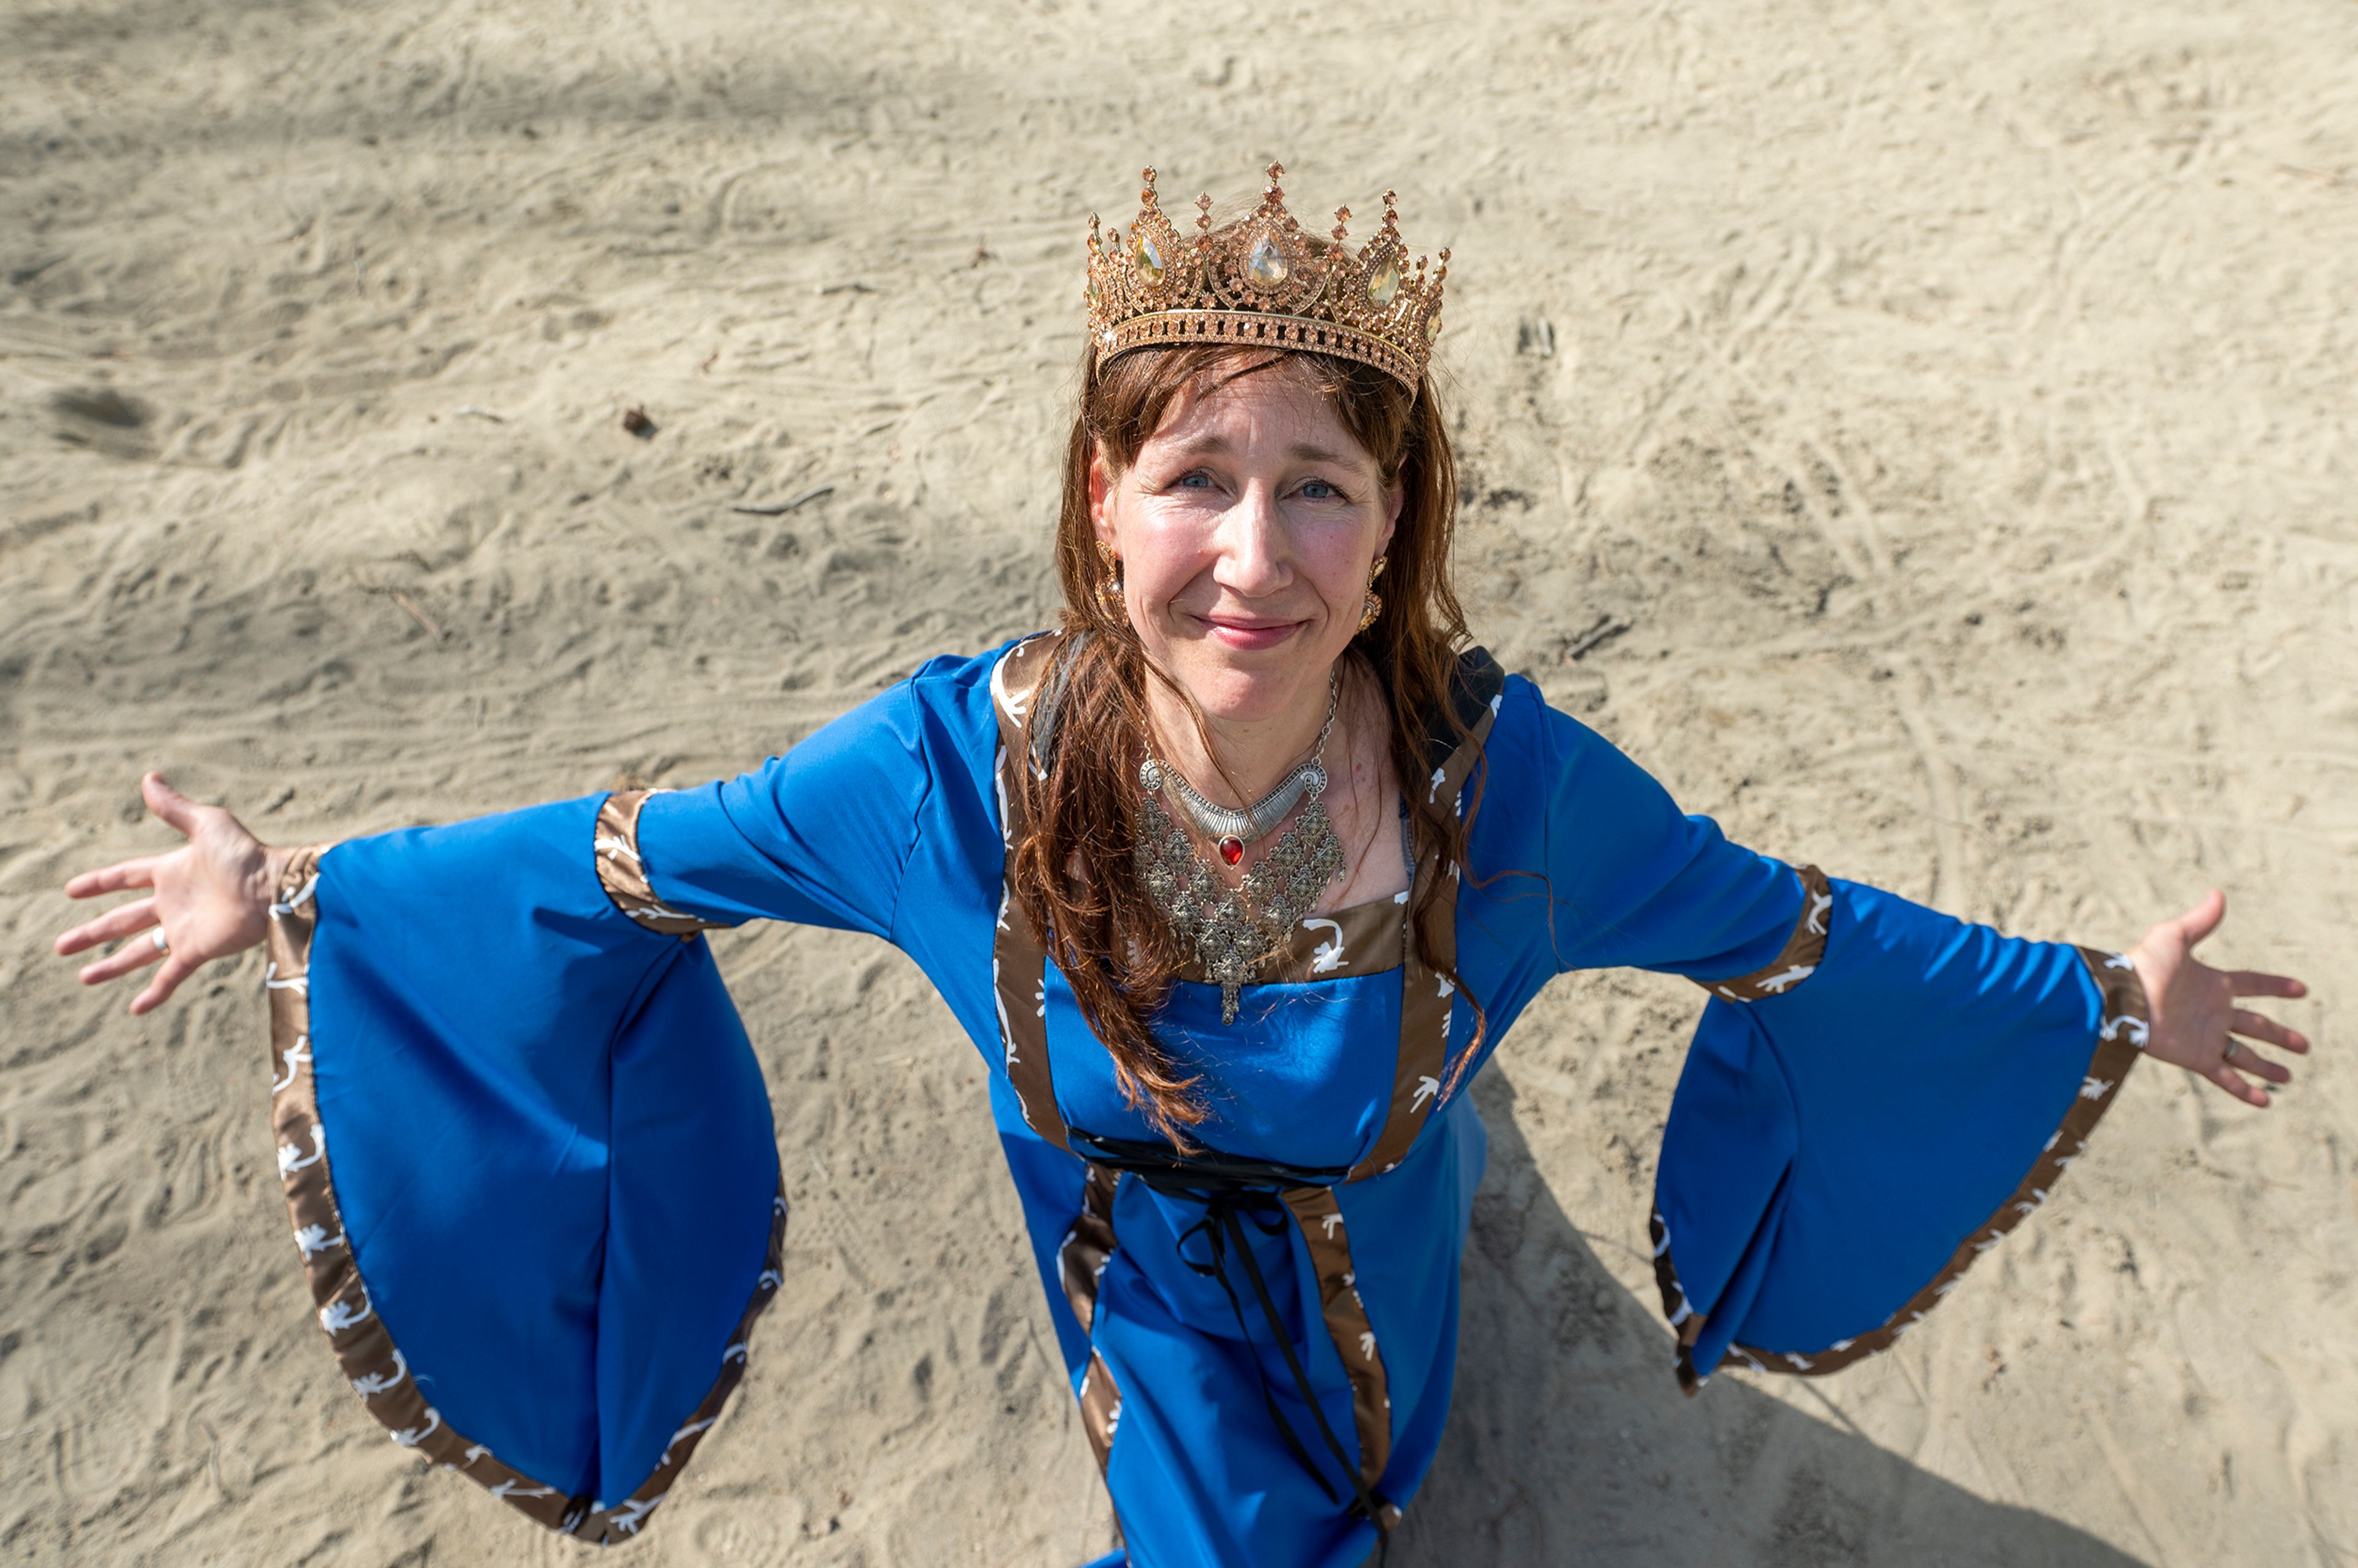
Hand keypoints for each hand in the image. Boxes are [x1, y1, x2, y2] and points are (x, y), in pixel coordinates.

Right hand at [53, 773, 287, 1014]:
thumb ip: (176, 808)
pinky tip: (134, 1010)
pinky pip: (170, 976)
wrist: (276, 889)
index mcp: (172, 872)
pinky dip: (154, 993)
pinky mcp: (198, 952)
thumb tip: (149, 778)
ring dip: (111, 966)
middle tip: (60, 946)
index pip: (126, 878)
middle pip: (123, 920)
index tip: (70, 891)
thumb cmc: (246, 855)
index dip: (99, 883)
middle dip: (92, 933)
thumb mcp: (207, 825)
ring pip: (139, 952)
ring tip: (82, 977)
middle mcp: (174, 903)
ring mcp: (184, 930)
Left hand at [2126, 890, 2309, 1107]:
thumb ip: (2199, 920)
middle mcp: (2213, 1012)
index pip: (2252, 984)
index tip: (2301, 990)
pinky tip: (2265, 1102)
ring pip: (2244, 1054)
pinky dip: (2245, 1090)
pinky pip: (2226, 1076)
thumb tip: (2218, 893)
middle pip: (2255, 1025)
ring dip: (2266, 1065)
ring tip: (2288, 1076)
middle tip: (2304, 1046)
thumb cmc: (2144, 966)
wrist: (2122, 1000)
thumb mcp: (2174, 937)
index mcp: (2213, 983)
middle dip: (2279, 1035)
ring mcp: (2206, 1037)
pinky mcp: (2196, 1057)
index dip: (2275, 986)